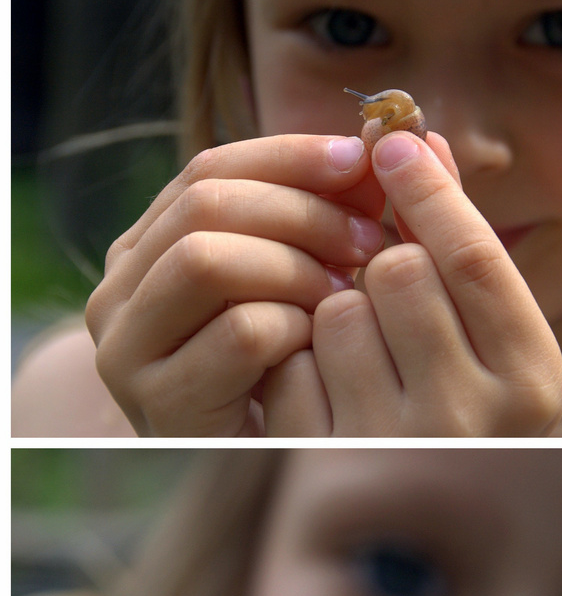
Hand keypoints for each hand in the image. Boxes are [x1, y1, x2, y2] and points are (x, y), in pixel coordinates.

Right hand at [88, 134, 387, 435]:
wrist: (245, 461)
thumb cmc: (289, 363)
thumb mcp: (307, 277)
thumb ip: (340, 212)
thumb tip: (404, 134)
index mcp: (152, 243)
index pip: (213, 165)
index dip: (293, 155)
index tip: (364, 160)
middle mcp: (123, 288)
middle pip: (208, 204)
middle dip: (304, 212)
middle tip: (373, 240)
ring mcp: (131, 346)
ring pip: (209, 259)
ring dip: (297, 267)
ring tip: (349, 293)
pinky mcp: (162, 400)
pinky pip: (240, 333)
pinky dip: (297, 326)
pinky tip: (325, 342)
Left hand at [261, 129, 561, 434]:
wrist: (417, 506)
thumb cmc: (459, 399)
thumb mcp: (485, 331)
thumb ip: (459, 241)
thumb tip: (419, 140)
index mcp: (531, 380)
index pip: (471, 256)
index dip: (428, 190)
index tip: (393, 144)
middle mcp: (474, 418)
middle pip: (399, 272)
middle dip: (382, 264)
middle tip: (391, 294)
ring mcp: (398, 442)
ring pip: (338, 312)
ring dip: (337, 314)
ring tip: (363, 352)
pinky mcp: (325, 457)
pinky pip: (289, 362)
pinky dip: (296, 360)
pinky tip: (325, 387)